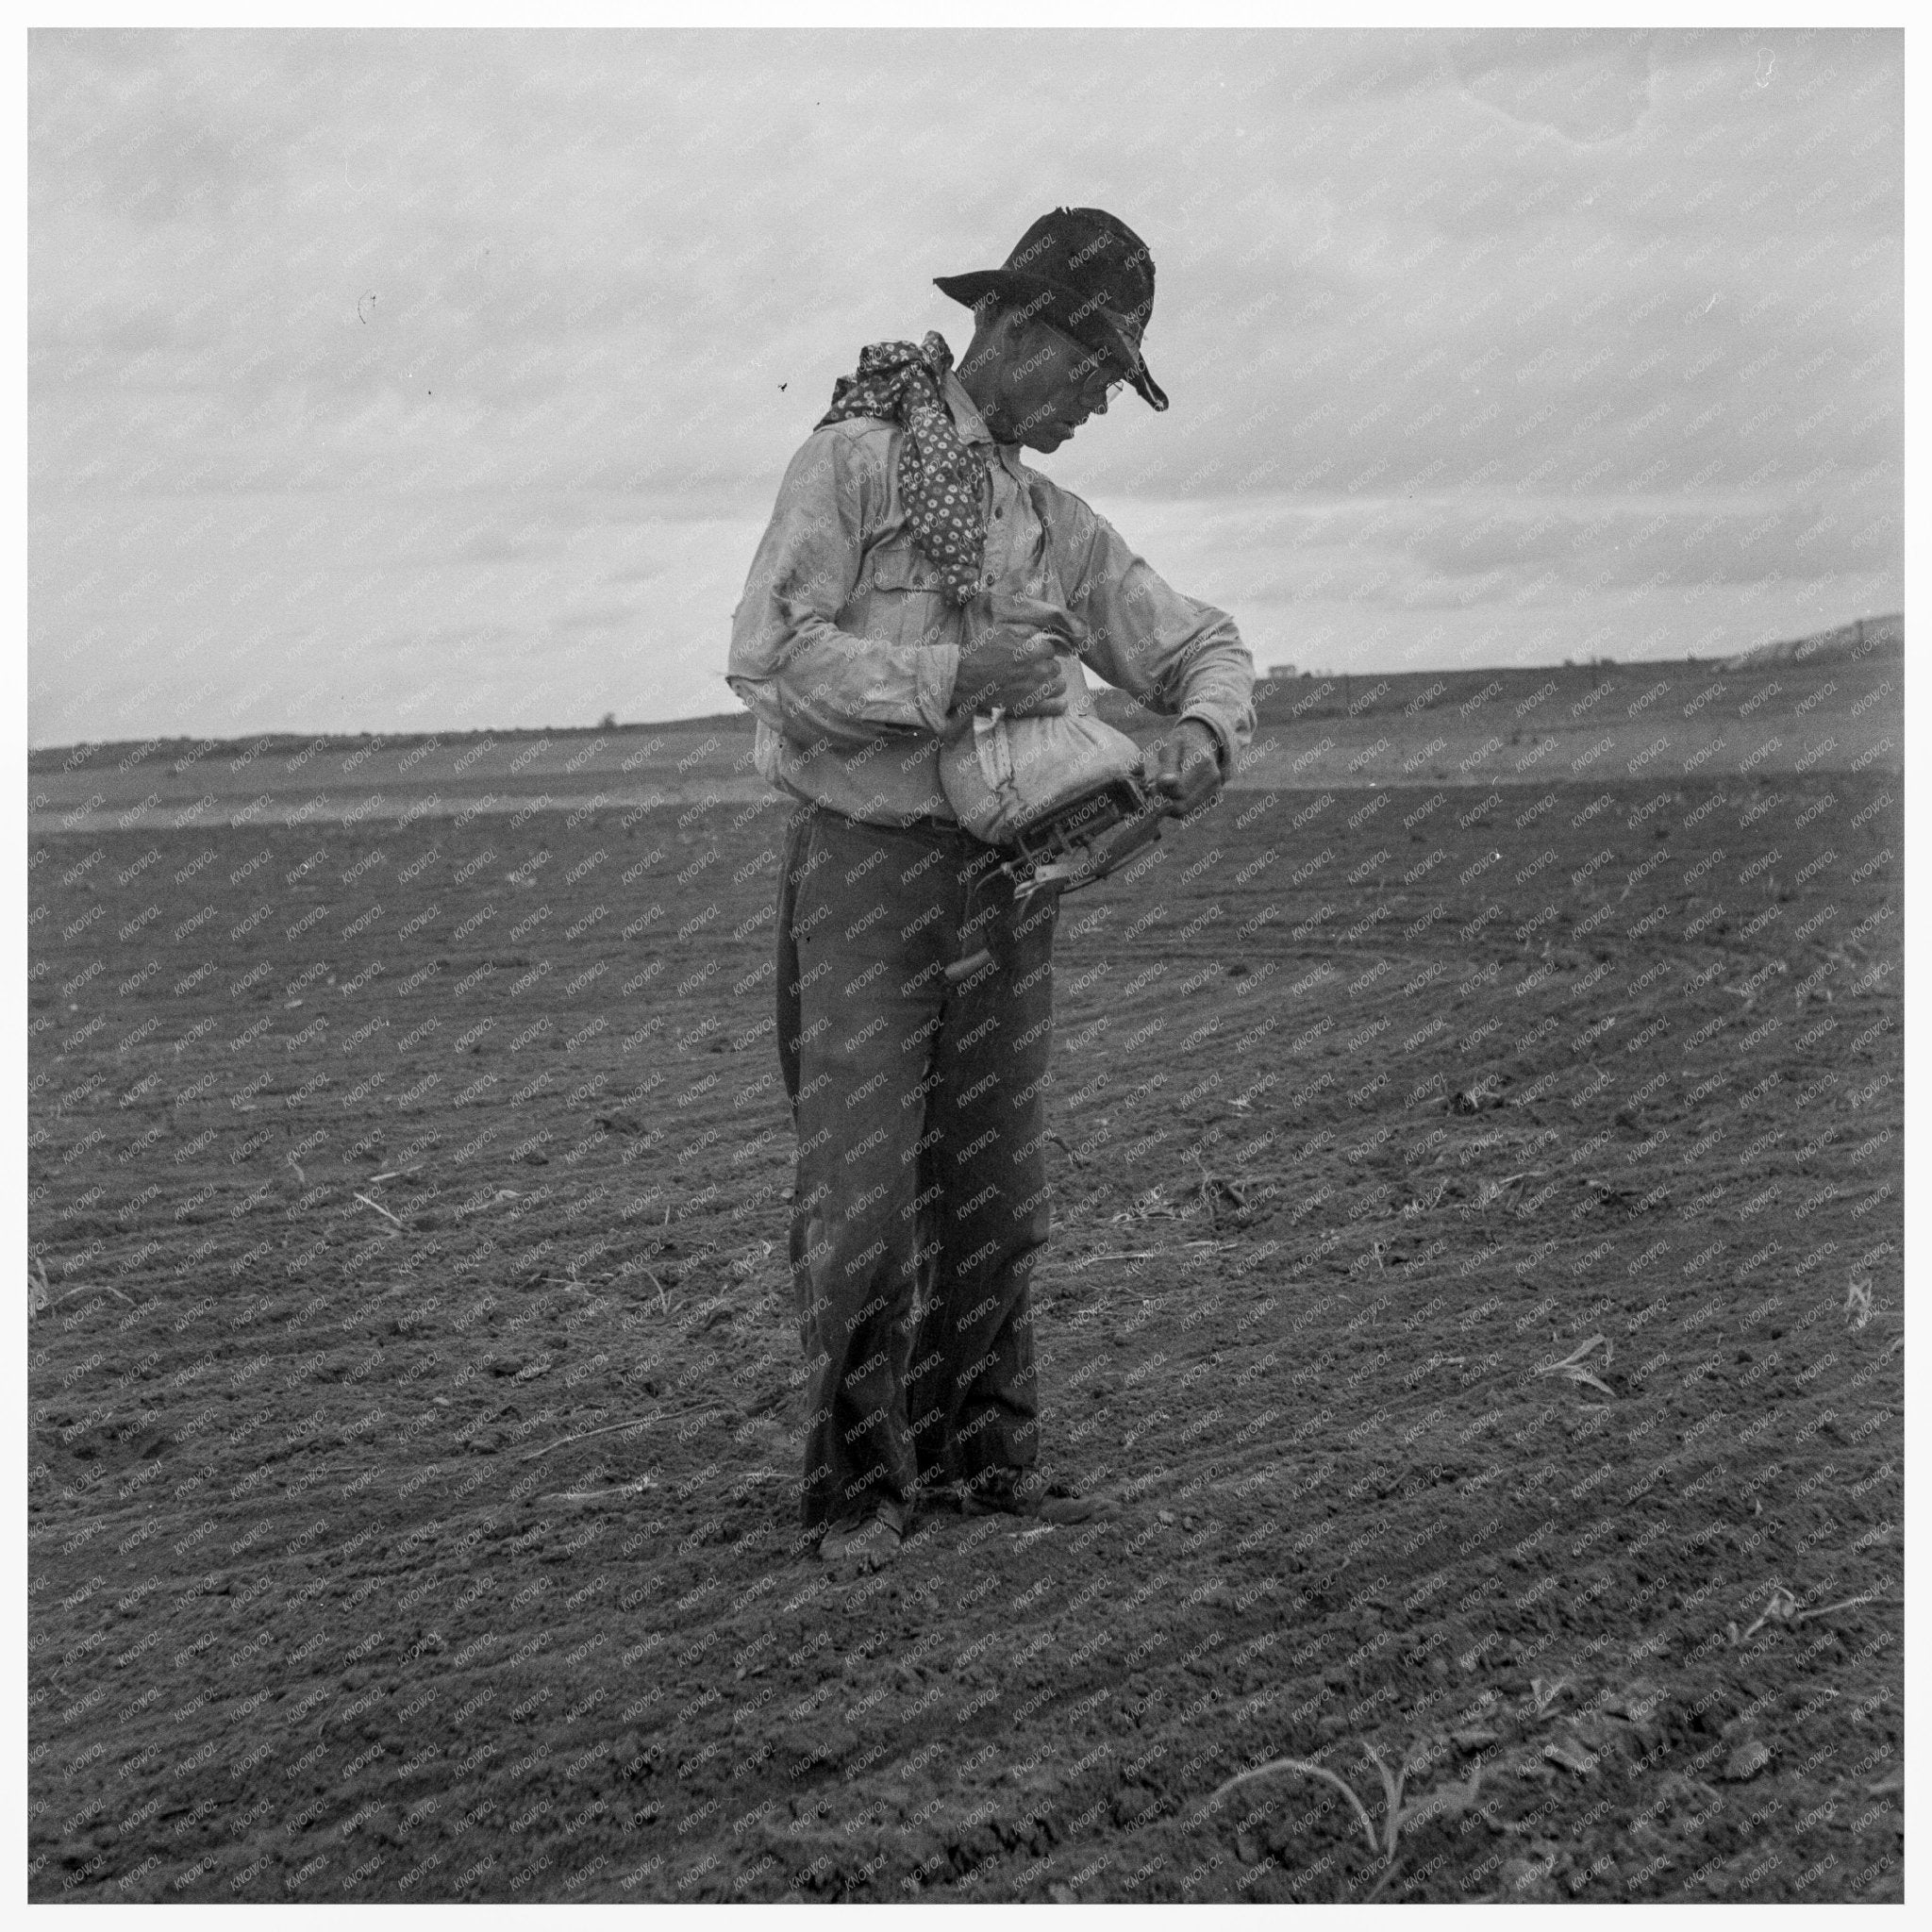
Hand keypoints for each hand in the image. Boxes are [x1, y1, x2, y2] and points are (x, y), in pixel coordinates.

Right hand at [950, 626, 1067, 719]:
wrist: (964, 679)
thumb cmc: (979, 654)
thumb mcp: (1000, 632)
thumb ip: (1023, 630)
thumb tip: (1038, 632)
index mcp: (1031, 652)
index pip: (1050, 649)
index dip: (1042, 650)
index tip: (1033, 653)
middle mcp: (1037, 672)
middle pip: (1056, 667)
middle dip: (1047, 665)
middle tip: (1034, 668)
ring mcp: (1035, 691)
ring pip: (1060, 686)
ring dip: (1053, 682)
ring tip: (1042, 683)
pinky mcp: (1029, 708)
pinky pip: (1056, 708)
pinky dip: (1059, 704)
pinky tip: (1054, 700)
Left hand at [1152, 719, 1222, 815]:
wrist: (1200, 743)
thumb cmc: (1180, 745)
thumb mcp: (1169, 748)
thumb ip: (1167, 766)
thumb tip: (1168, 782)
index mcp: (1202, 762)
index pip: (1178, 791)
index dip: (1161, 791)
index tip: (1153, 782)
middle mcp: (1214, 778)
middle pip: (1181, 806)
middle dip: (1165, 800)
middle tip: (1155, 789)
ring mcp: (1216, 790)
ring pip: (1185, 812)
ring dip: (1170, 805)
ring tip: (1165, 789)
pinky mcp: (1214, 799)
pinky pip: (1191, 812)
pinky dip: (1179, 806)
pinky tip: (1176, 793)